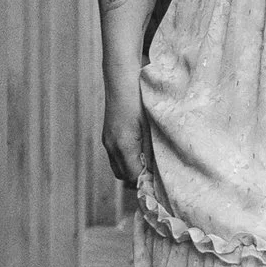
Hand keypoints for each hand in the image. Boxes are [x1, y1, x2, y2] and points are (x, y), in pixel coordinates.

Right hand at [101, 77, 148, 191]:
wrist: (122, 81)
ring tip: (148, 165)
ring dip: (132, 171)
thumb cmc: (140, 101)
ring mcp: (107, 142)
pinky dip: (126, 161)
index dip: (146, 183)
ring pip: (118, 168)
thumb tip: (153, 172)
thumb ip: (150, 151)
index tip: (159, 185)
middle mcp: (111, 146)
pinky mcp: (106, 137)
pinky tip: (138, 153)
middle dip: (139, 180)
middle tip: (155, 177)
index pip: (133, 176)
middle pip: (124, 177)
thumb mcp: (150, 127)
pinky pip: (115, 158)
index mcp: (124, 145)